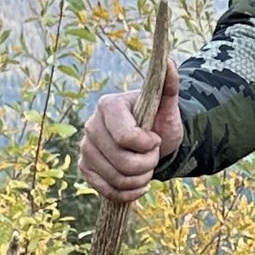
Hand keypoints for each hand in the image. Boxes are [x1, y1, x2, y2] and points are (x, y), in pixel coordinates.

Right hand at [78, 81, 182, 203]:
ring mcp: (86, 148)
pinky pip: (106, 191)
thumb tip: (169, 61)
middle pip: (122, 162)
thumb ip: (168, 86)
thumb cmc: (159, 122)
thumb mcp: (169, 107)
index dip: (147, 146)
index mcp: (108, 106)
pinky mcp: (85, 168)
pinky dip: (128, 193)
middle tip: (153, 155)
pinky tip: (138, 184)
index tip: (155, 138)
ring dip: (140, 179)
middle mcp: (91, 126)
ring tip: (146, 167)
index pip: (126, 138)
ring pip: (117, 179)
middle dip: (147, 164)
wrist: (152, 144)